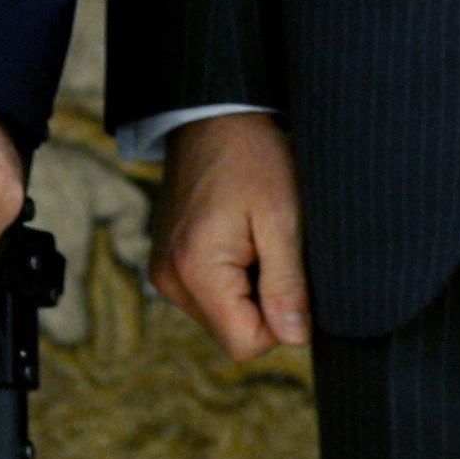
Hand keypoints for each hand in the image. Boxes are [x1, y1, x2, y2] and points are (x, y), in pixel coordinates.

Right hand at [149, 111, 309, 360]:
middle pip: (233, 332)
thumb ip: (287, 284)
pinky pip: (209, 295)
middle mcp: (170, 280)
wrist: (213, 114)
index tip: (289, 273)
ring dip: (249, 287)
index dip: (280, 321)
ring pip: (223, 315)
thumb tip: (295, 338)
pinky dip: (232, 275)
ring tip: (254, 235)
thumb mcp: (283, 217)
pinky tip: (238, 235)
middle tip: (272, 245)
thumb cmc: (252, 156)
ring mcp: (164, 272)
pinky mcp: (167, 263)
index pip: (246, 344)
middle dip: (264, 300)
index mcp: (195, 271)